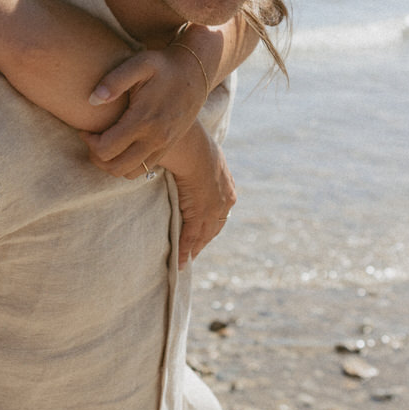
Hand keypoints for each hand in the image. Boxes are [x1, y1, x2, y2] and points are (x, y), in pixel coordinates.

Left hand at [83, 45, 206, 176]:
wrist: (195, 72)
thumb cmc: (163, 65)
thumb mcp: (139, 64)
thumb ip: (114, 81)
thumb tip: (92, 100)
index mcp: (143, 120)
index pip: (106, 148)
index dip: (89, 141)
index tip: (85, 128)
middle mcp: (155, 138)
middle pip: (115, 167)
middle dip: (96, 156)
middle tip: (92, 138)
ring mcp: (163, 146)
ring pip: (128, 173)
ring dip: (111, 163)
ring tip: (105, 143)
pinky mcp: (168, 148)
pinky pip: (143, 169)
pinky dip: (127, 164)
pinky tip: (122, 145)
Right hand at [164, 124, 236, 266]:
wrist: (195, 152)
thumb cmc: (197, 147)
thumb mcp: (208, 157)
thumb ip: (206, 165)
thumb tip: (198, 160)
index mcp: (228, 190)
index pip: (220, 214)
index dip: (211, 226)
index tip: (204, 234)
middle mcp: (224, 204)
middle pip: (214, 229)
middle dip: (204, 241)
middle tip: (194, 253)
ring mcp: (211, 212)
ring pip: (203, 236)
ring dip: (194, 250)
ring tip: (186, 261)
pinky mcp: (198, 216)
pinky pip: (190, 238)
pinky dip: (184, 251)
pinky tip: (180, 262)